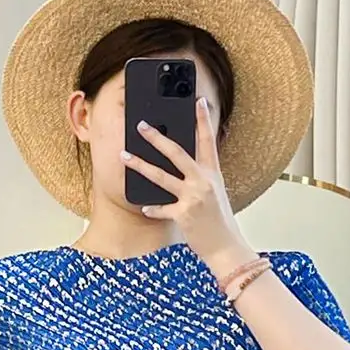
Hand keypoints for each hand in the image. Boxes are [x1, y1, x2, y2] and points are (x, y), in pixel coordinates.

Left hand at [124, 96, 249, 269]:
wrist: (226, 247)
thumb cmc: (219, 222)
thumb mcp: (214, 193)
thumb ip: (200, 177)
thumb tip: (182, 166)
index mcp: (212, 173)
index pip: (208, 140)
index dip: (203, 120)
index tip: (198, 101)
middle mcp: (203, 181)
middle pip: (176, 153)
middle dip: (156, 137)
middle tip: (141, 125)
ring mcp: (192, 197)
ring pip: (161, 176)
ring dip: (140, 165)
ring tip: (124, 155)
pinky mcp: (183, 215)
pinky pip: (161, 209)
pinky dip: (153, 208)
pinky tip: (144, 207)